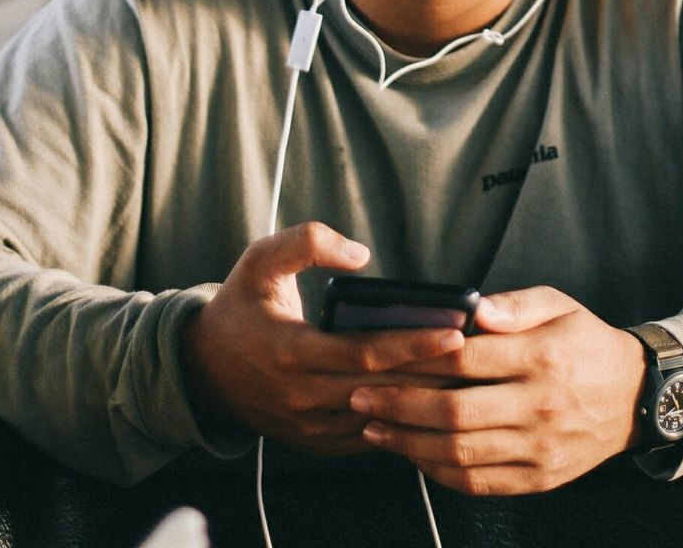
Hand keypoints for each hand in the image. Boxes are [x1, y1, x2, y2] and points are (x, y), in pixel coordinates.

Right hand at [179, 222, 465, 455]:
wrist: (201, 368)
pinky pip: (368, 435)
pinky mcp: (315, 440)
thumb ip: (306, 242)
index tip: (454, 332)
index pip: (366, 353)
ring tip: (471, 377)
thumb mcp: (261, 259)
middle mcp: (303, 396)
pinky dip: (402, 420)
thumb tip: (360, 253)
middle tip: (482, 356)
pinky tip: (434, 401)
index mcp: (292, 352)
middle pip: (384, 389)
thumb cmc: (240, 306)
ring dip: (425, 400)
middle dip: (435, 374)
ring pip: (382, 416)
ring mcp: (309, 426)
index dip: (412, 343)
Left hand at [348, 285, 646, 493]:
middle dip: (399, 406)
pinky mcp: (539, 478)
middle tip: (360, 397)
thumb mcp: (559, 304)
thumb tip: (473, 308)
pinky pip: (480, 483)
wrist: (636, 397)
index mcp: (543, 357)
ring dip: (409, 443)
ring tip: (375, 428)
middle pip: (455, 412)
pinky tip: (414, 455)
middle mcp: (540, 406)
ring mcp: (540, 448)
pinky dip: (440, 473)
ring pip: (461, 453)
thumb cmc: (587, 343)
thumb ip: (514, 304)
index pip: (468, 360)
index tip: (381, 359)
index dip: (419, 360)